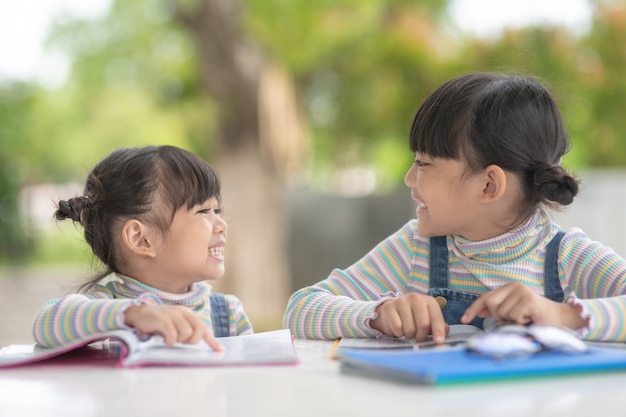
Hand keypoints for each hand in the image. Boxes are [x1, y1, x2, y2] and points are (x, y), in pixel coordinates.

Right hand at [124, 304, 223, 350]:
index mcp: (188, 314)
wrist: (139, 314)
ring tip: (169, 338)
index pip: (203, 328)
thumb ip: (187, 331)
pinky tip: (164, 340)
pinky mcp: (162, 319)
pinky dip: (169, 341)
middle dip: (191, 341)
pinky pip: (173, 335)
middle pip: (198, 331)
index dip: (212, 341)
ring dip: (178, 341)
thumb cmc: (159, 322)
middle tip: (180, 341)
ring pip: (186, 334)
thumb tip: (198, 341)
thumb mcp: (176, 325)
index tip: (220, 350)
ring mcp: (173, 315)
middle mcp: (183, 312)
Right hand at [369, 294, 447, 343]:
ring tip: (408, 331)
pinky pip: (397, 328)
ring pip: (409, 328)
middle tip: (418, 337)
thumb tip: (442, 337)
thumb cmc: (414, 317)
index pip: (436, 317)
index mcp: (429, 301)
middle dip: (421, 336)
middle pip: (423, 324)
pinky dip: (398, 333)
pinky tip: (398, 329)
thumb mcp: (429, 320)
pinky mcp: (389, 307)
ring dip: (409, 335)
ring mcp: (401, 301)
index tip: (439, 342)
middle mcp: (416, 298)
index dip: (438, 331)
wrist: (393, 309)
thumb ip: (438, 327)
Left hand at [461, 282, 587, 329]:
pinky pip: (513, 316)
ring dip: (512, 321)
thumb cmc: (536, 317)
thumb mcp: (513, 312)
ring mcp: (522, 292)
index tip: (464, 319)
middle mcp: (514, 286)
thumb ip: (497, 310)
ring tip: (525, 319)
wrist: (562, 319)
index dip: (473, 308)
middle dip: (497, 316)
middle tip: (514, 319)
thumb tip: (479, 312)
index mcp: (509, 288)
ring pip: (501, 313)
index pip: (485, 297)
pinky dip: (520, 323)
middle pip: (490, 303)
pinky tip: (530, 319)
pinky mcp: (528, 300)